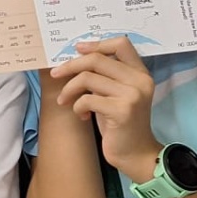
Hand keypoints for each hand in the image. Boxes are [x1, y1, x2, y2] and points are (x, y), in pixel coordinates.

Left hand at [48, 37, 159, 175]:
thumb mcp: (116, 94)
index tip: (77, 49)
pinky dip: (77, 106)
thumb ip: (106, 75)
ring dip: (69, 89)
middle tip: (56, 74)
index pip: (121, 43)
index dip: (96, 43)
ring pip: (87, 78)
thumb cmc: (120, 123)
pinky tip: (82, 115)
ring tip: (66, 100)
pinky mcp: (122, 111)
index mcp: (140, 73)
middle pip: (96, 59)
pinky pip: (87, 99)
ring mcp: (132, 95)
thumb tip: (76, 55)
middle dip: (70, 66)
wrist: (135, 154)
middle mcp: (139, 80)